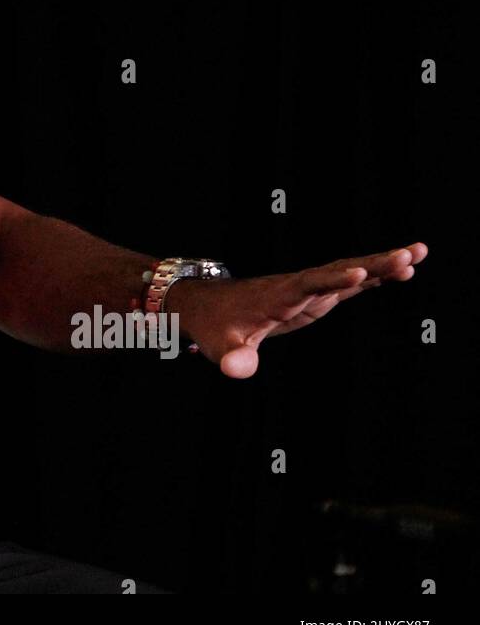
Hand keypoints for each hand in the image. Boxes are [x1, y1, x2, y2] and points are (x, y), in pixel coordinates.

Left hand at [164, 242, 427, 378]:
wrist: (206, 305)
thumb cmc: (215, 327)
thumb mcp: (220, 346)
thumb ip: (233, 358)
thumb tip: (236, 371)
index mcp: (277, 297)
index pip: (307, 285)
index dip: (331, 279)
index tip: (358, 273)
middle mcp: (296, 287)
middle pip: (337, 271)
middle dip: (371, 264)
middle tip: (408, 254)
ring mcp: (306, 288)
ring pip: (347, 272)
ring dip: (380, 264)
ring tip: (418, 254)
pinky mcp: (313, 295)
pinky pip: (347, 282)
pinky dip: (374, 276)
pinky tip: (402, 269)